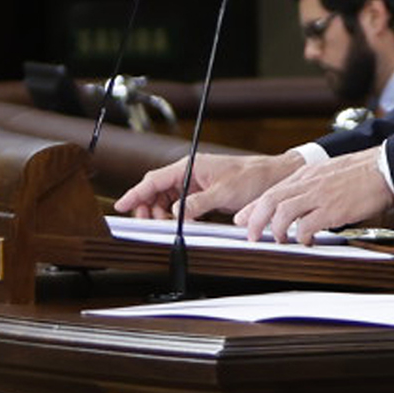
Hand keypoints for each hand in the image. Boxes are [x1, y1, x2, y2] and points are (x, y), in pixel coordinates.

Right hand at [114, 151, 303, 221]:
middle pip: (156, 191)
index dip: (136, 193)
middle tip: (150, 223)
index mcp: (190, 166)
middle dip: (148, 207)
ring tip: (166, 226)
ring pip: (166, 199)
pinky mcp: (202, 194)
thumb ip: (197, 203)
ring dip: (162, 213)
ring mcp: (195, 183)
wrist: (272, 177)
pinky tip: (179, 224)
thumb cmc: (251, 178)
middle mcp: (189, 173)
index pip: (154, 180)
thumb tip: (176, 213)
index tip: (121, 205)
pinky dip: (175, 215)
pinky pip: (180, 205)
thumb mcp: (224, 192)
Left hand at [236, 147, 393, 244]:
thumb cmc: (362, 171)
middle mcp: (309, 182)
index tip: (243, 219)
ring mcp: (320, 196)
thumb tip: (296, 199)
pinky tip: (306, 241)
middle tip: (252, 236)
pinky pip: (306, 227)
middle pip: (270, 201)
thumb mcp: (329, 171)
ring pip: (282, 213)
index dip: (253, 207)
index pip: (272, 190)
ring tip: (281, 241)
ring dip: (277, 231)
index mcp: (307, 173)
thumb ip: (310, 184)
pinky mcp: (333, 210)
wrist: (386, 167)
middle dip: (255, 221)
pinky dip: (301, 237)